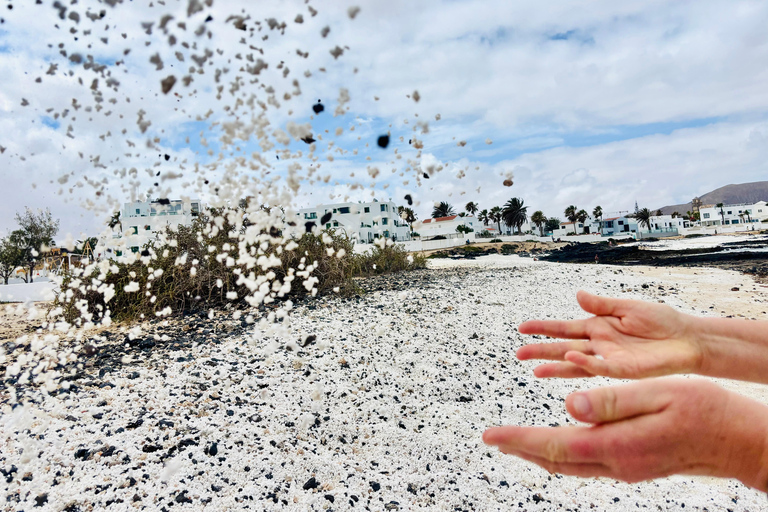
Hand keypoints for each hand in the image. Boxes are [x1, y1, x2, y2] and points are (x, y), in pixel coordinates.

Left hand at [483, 379, 767, 490]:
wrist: (741, 442)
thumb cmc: (707, 411)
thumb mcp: (660, 394)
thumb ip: (612, 400)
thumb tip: (568, 404)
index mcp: (618, 444)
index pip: (554, 444)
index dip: (518, 439)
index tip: (490, 435)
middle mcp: (618, 463)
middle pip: (556, 460)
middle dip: (521, 449)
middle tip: (493, 439)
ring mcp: (627, 469)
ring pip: (570, 465)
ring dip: (539, 453)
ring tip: (515, 443)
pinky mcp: (635, 465)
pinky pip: (587, 464)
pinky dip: (563, 454)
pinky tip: (558, 446)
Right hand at [517, 291, 701, 378]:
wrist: (688, 338)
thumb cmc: (661, 321)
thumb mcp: (627, 307)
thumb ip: (602, 304)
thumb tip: (578, 296)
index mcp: (598, 327)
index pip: (564, 328)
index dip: (544, 328)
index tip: (523, 328)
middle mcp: (599, 345)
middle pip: (564, 348)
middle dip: (542, 351)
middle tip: (519, 353)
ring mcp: (610, 359)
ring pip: (576, 364)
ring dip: (556, 367)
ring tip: (535, 371)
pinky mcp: (625, 370)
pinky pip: (601, 368)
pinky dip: (585, 364)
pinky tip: (570, 359)